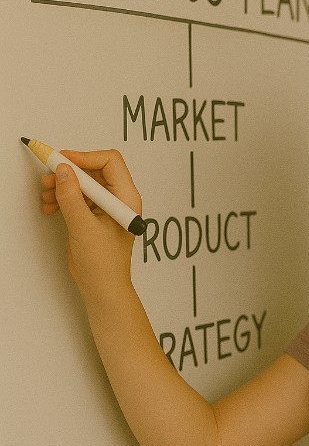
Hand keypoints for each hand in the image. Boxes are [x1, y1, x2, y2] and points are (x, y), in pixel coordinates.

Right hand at [41, 149, 142, 302]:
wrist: (102, 288)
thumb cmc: (104, 264)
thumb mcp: (84, 227)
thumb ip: (72, 197)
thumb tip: (63, 171)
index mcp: (126, 198)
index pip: (110, 162)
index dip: (85, 157)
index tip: (63, 162)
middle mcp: (118, 199)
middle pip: (93, 170)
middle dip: (69, 172)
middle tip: (48, 177)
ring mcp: (106, 207)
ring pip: (83, 183)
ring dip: (62, 185)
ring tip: (46, 195)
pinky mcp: (94, 215)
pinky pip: (78, 196)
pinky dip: (62, 197)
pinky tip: (49, 206)